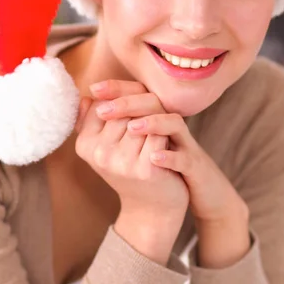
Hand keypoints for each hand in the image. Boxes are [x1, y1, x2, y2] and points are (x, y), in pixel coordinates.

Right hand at [75, 80, 188, 225]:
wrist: (151, 207)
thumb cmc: (130, 169)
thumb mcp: (107, 145)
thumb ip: (94, 120)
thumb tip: (88, 94)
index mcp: (85, 145)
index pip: (103, 103)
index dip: (123, 102)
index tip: (132, 114)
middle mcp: (99, 154)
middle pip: (124, 109)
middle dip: (141, 109)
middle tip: (152, 121)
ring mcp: (121, 163)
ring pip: (142, 119)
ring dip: (156, 120)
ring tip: (159, 132)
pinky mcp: (144, 169)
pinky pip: (159, 134)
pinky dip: (165, 135)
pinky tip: (167, 144)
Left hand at [91, 81, 247, 226]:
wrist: (193, 196)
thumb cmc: (160, 168)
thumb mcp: (137, 147)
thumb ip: (113, 126)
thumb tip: (88, 105)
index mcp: (157, 118)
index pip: (139, 92)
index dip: (117, 88)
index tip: (94, 89)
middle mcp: (171, 126)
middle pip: (154, 102)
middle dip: (128, 103)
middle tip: (104, 109)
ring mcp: (185, 144)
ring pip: (173, 123)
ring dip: (153, 123)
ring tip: (132, 127)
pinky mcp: (195, 166)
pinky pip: (185, 158)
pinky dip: (171, 157)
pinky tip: (155, 158)